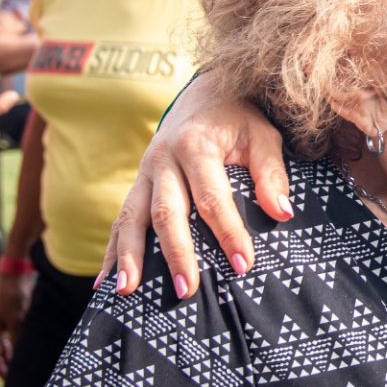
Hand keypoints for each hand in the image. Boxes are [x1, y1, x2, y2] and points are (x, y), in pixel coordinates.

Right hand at [0, 273, 35, 378]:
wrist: (19, 276)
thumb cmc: (16, 297)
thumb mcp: (17, 320)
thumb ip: (17, 338)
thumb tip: (19, 357)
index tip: (7, 381)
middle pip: (0, 351)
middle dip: (6, 365)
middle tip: (15, 379)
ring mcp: (5, 322)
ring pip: (8, 345)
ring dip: (14, 356)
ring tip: (22, 369)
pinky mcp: (15, 317)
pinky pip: (15, 337)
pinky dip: (20, 345)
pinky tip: (28, 351)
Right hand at [99, 71, 287, 298]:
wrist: (203, 94)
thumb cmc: (239, 119)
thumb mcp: (263, 135)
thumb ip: (271, 172)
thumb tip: (282, 213)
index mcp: (196, 145)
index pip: (212, 196)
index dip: (228, 231)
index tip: (243, 264)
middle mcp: (163, 159)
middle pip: (166, 211)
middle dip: (176, 252)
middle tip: (189, 289)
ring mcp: (144, 173)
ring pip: (132, 217)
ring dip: (129, 256)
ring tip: (127, 292)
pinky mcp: (136, 184)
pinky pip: (120, 221)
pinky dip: (111, 252)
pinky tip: (104, 285)